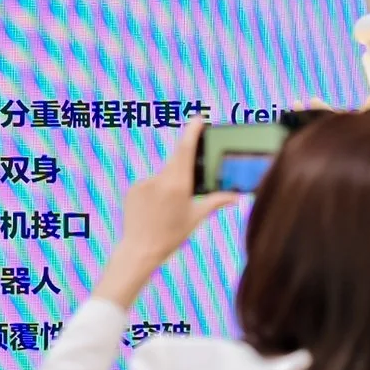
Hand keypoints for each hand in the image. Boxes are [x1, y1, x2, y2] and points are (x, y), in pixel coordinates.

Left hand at [96, 122, 236, 309]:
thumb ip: (217, 201)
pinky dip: (154, 192)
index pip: (186, 150)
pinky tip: (153, 210)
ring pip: (162, 176)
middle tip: (184, 191)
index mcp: (179, 184)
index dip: (192, 132)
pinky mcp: (133, 189)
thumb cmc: (172, 235)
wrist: (140, 250)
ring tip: (166, 210)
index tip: (198, 119)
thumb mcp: (197, 217)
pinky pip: (148, 184)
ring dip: (168, 186)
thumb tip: (237, 196)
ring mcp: (144, 183)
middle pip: (176, 163)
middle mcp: (160, 180)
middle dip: (184, 169)